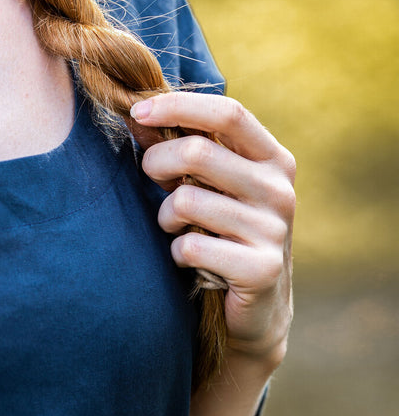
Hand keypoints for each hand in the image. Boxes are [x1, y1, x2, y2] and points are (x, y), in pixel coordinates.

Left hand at [131, 93, 295, 368]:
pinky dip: (177, 253)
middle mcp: (279, 190)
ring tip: (176, 230)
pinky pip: (191, 246)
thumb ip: (180, 151)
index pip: (228, 113)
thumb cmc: (224, 235)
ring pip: (186, 201)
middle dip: (156, 163)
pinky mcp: (261, 269)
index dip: (178, 106)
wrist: (259, 309)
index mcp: (273, 159)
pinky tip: (190, 261)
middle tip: (151, 179)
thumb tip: (136, 114)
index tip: (136, 111)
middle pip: (198, 152)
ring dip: (165, 217)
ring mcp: (274, 230)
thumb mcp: (210, 187)